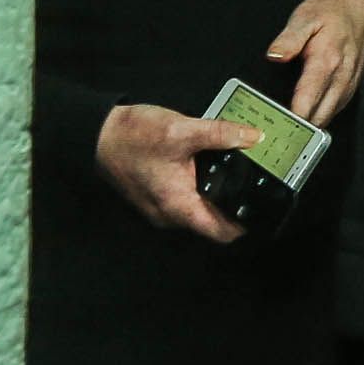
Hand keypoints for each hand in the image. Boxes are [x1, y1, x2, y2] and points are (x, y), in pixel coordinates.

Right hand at [95, 102, 259, 242]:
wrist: (97, 134)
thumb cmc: (132, 137)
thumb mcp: (181, 131)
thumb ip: (219, 134)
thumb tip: (254, 137)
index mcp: (178, 207)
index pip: (221, 233)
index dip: (246, 225)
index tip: (266, 209)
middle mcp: (170, 214)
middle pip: (213, 220)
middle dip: (236, 204)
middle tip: (260, 183)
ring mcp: (162, 206)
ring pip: (200, 208)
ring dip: (219, 194)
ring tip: (241, 170)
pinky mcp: (158, 194)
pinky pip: (187, 198)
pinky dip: (202, 186)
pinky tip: (214, 164)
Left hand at [266, 0, 363, 125]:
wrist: (361, 11)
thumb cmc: (331, 14)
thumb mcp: (305, 17)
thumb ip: (289, 39)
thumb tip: (274, 56)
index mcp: (326, 61)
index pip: (308, 100)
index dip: (292, 118)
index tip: (276, 127)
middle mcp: (340, 78)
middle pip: (319, 116)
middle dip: (299, 128)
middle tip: (276, 133)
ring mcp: (348, 85)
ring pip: (328, 117)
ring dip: (309, 126)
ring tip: (287, 132)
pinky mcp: (350, 88)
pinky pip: (335, 111)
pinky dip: (320, 118)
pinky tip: (305, 120)